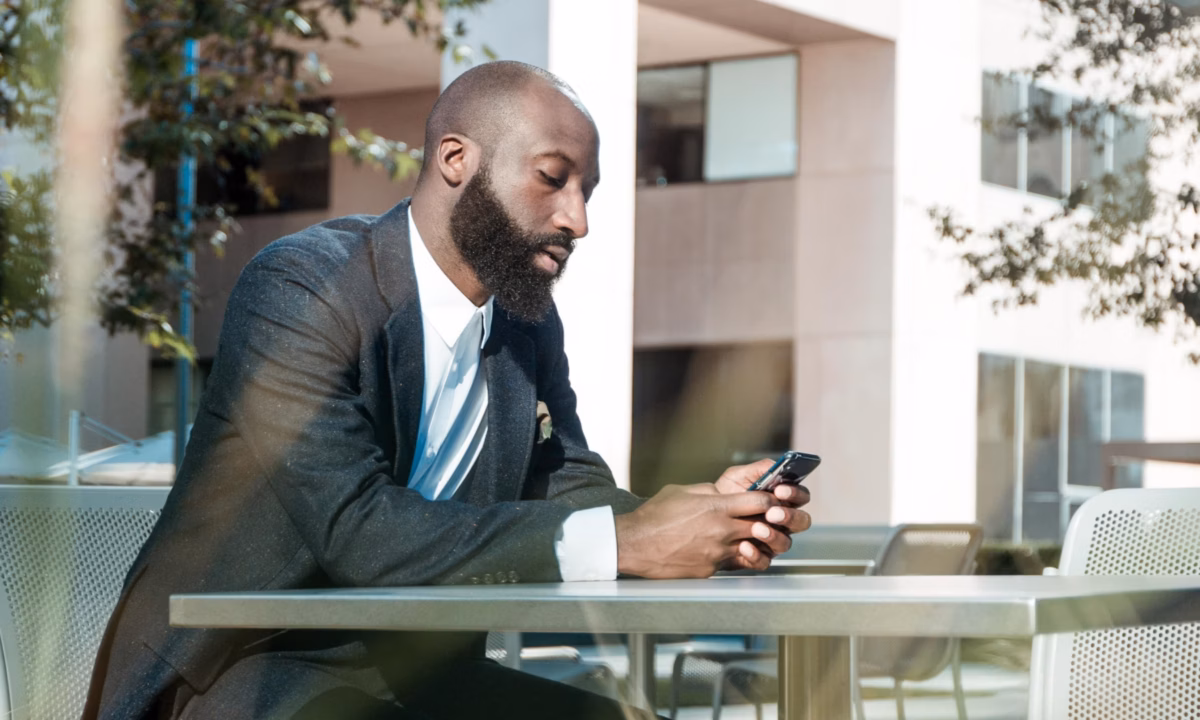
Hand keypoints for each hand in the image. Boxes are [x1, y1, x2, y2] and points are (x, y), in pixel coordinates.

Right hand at [614, 483, 782, 577]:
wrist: (635, 544)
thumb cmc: (655, 516)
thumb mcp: (683, 491)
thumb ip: (709, 491)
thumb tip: (724, 494)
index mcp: (717, 507)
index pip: (760, 502)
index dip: (770, 500)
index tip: (771, 500)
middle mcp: (722, 531)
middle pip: (762, 526)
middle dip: (768, 522)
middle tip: (767, 519)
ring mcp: (718, 553)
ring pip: (751, 547)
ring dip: (751, 541)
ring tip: (744, 535)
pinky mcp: (711, 569)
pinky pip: (730, 561)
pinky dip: (730, 555)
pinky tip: (719, 548)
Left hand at [713, 458, 812, 568]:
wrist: (702, 515)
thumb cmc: (725, 494)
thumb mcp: (738, 475)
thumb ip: (760, 469)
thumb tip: (778, 466)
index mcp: (782, 500)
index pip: (801, 496)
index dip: (795, 493)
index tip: (780, 490)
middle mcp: (782, 522)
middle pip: (801, 521)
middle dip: (790, 516)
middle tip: (773, 513)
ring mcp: (772, 540)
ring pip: (785, 543)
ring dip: (774, 536)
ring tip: (757, 528)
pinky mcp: (758, 556)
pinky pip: (764, 561)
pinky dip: (756, 555)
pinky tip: (744, 545)